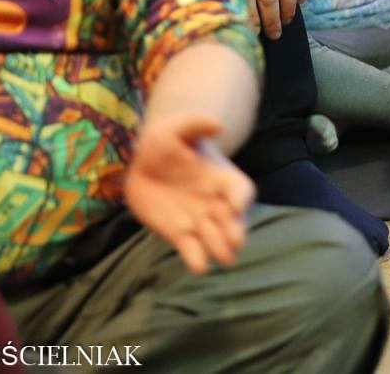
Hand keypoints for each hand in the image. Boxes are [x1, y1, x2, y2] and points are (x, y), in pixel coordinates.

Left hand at [124, 115, 253, 274]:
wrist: (149, 162)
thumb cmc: (169, 141)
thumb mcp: (177, 127)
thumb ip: (195, 123)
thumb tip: (215, 124)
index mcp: (221, 177)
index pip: (240, 189)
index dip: (240, 198)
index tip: (236, 206)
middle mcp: (215, 202)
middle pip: (232, 220)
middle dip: (236, 230)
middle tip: (236, 241)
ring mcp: (198, 220)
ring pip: (215, 238)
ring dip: (221, 248)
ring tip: (225, 259)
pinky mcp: (178, 233)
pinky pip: (191, 249)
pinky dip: (196, 259)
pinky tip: (198, 266)